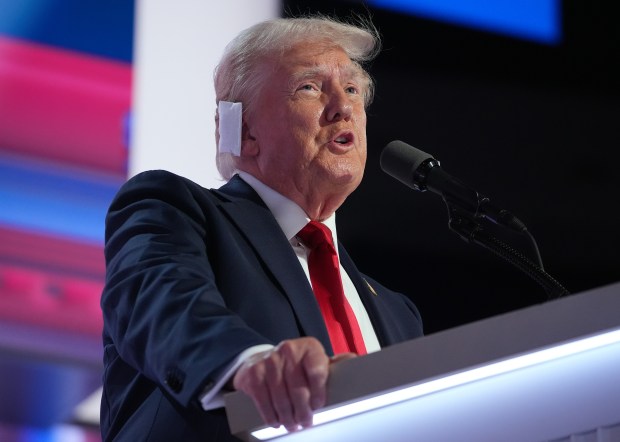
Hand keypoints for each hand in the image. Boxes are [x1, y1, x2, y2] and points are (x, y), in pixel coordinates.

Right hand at [232, 337, 353, 431]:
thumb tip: (355, 361)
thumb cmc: (297, 365)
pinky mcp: (254, 373)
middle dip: (303, 410)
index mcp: (309, 347)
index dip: (318, 390)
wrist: (262, 359)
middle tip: (306, 422)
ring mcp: (269, 360)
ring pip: (280, 396)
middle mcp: (288, 349)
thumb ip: (336, 364)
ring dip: (287, 416)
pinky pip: (262, 399)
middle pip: (298, 387)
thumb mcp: (317, 361)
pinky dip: (270, 414)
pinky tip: (276, 421)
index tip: (318, 405)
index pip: (316, 369)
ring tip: (292, 425)